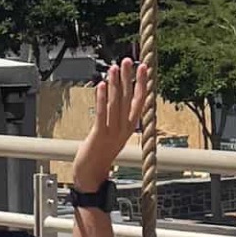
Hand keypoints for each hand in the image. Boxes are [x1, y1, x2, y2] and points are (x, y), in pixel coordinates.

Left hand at [72, 57, 148, 192]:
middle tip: (128, 60)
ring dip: (115, 85)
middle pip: (127, 99)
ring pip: (115, 104)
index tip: (144, 67)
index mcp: (130, 127)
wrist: (91, 175)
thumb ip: (117, 118)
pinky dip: (102, 99)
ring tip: (114, 68)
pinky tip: (101, 85)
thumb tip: (118, 99)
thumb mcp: (114, 134)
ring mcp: (112, 132)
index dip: (141, 84)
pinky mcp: (99, 135)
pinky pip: (102, 114)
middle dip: (128, 78)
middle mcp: (124, 128)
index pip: (139, 101)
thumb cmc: (101, 154)